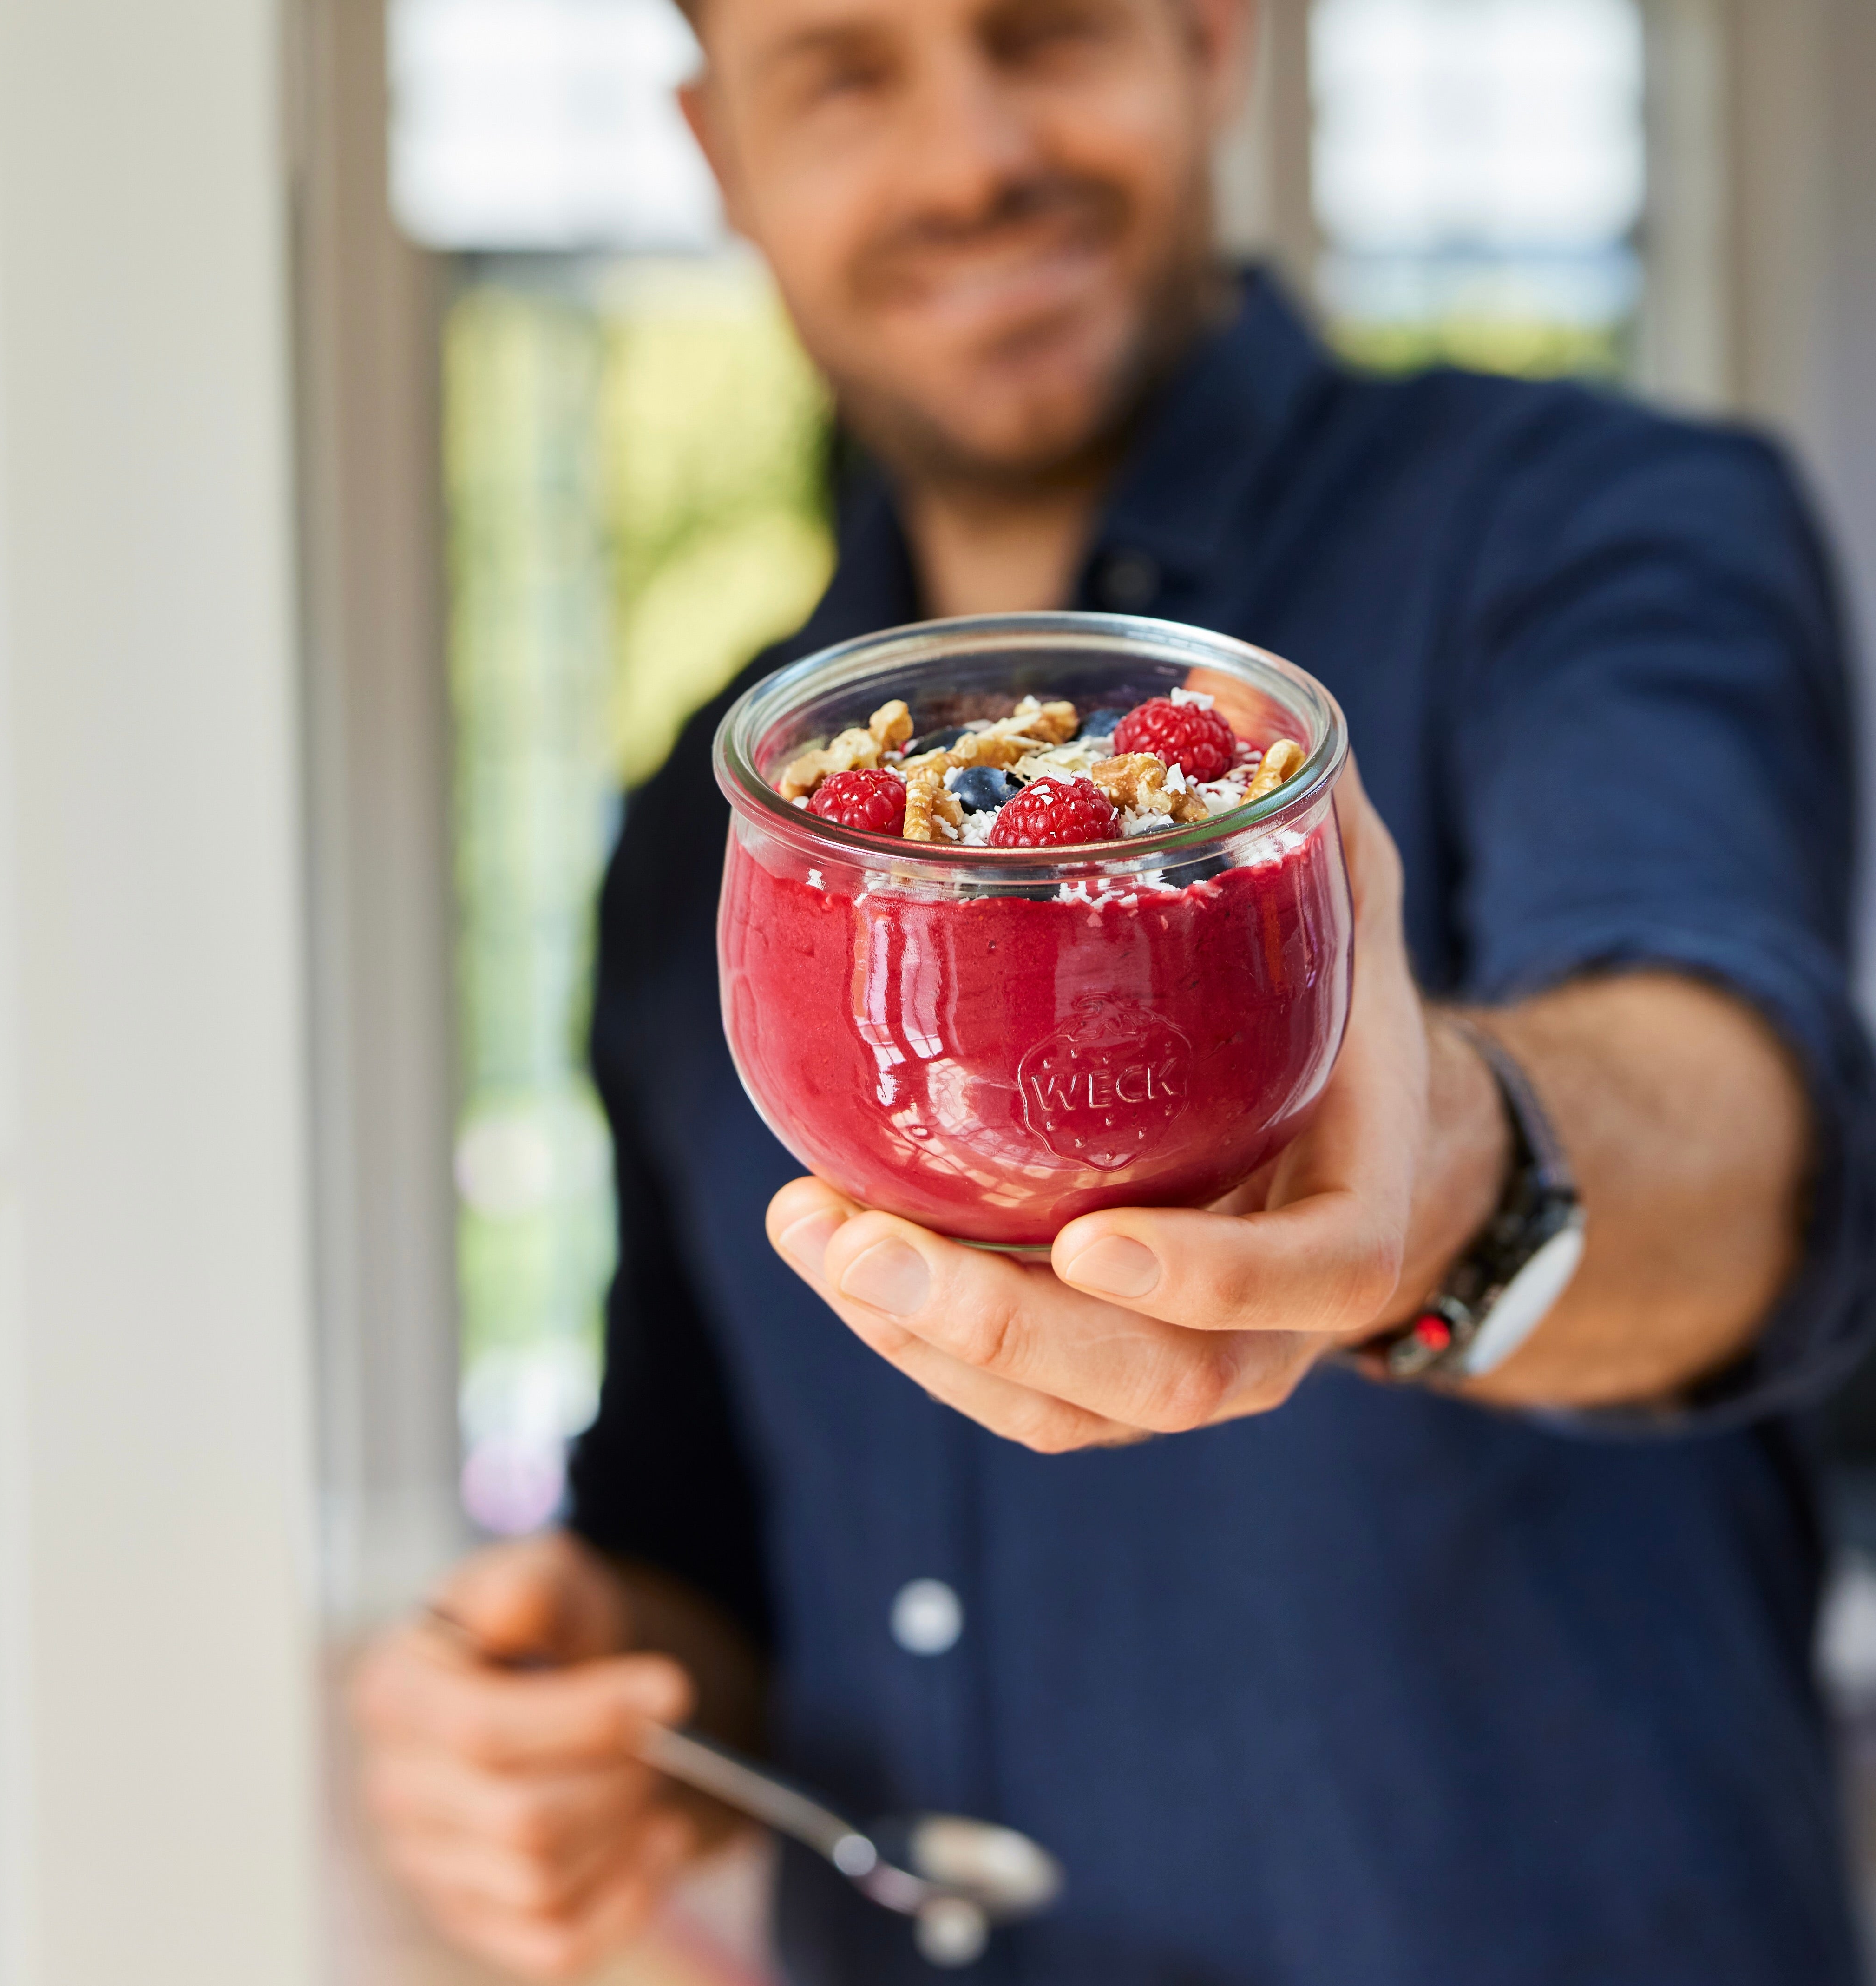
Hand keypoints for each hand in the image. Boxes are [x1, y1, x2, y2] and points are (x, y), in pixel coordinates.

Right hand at [351, 1533, 698, 1980]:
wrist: (551, 1681)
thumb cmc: (543, 1625)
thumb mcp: (545, 1575)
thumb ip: (530, 1582)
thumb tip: (509, 1610)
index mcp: (394, 1692)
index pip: (481, 1730)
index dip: (587, 1717)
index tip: (674, 1690)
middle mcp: (394, 1789)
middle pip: (518, 1819)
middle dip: (617, 1775)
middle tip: (661, 1735)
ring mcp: (427, 1865)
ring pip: (540, 1885)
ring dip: (622, 1829)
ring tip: (650, 1774)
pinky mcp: (474, 1919)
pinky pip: (554, 1947)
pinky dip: (628, 1899)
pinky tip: (658, 1840)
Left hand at [766, 760, 1508, 1450]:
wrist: (1365, 1159)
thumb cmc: (1343, 1032)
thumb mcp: (1347, 922)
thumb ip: (1303, 827)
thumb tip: (1220, 691)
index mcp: (1355, 1218)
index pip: (1311, 1278)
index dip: (1210, 1277)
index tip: (1092, 1243)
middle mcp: (1273, 1325)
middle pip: (1156, 1383)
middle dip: (999, 1323)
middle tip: (864, 1244)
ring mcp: (1187, 1360)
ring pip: (1061, 1407)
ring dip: (921, 1338)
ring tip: (808, 1229)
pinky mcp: (1107, 1367)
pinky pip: (1011, 1393)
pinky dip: (913, 1339)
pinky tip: (833, 1244)